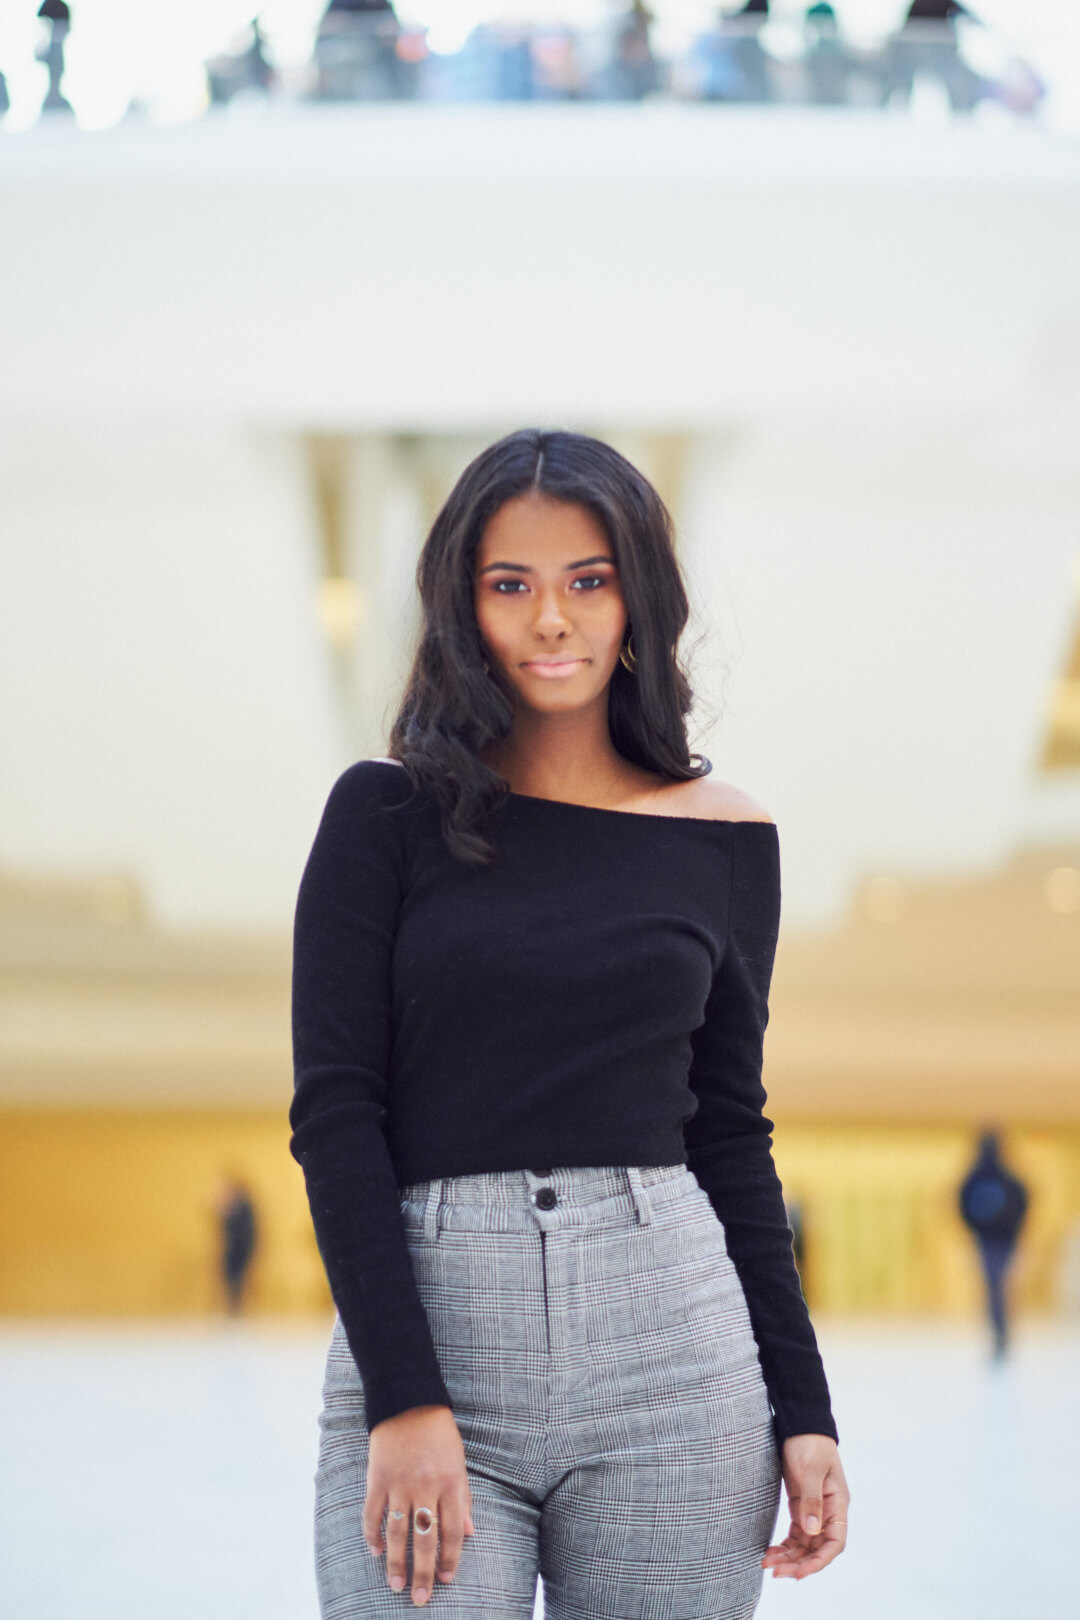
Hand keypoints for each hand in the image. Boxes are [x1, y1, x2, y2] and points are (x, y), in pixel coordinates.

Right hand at [363, 1404, 475, 1606]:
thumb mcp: (459, 1462)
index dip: (450, 1559)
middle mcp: (425, 1486)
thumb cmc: (439, 1433)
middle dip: (423, 1572)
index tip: (447, 1580)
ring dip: (396, 1562)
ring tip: (396, 1584)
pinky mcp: (377, 1478)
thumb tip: (470, 1534)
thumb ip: (463, 1498)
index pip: (452, 1531)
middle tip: (420, 1598)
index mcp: (450, 1483)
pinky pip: (372, 1513)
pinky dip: (372, 1534)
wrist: (408, 1401)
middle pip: (424, 1538)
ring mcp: (399, 1483)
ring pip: (397, 1532)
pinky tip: (376, 1551)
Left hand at [762, 1433, 848, 1580]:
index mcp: (837, 1504)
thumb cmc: (809, 1442)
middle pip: (817, 1548)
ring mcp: (814, 1510)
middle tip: (775, 1572)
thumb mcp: (810, 1469)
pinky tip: (771, 1552)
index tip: (799, 1572)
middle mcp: (828, 1511)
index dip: (819, 1561)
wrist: (800, 1423)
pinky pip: (795, 1534)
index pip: (834, 1543)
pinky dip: (784, 1545)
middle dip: (798, 1563)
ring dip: (789, 1556)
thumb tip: (813, 1531)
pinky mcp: (800, 1505)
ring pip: (805, 1544)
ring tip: (767, 1564)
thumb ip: (811, 1500)